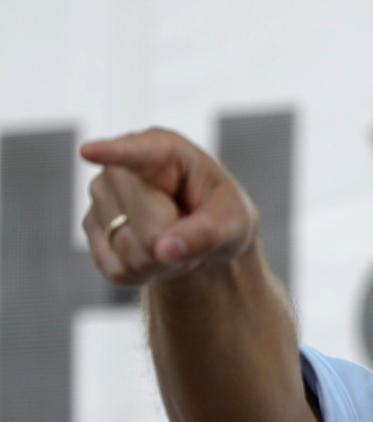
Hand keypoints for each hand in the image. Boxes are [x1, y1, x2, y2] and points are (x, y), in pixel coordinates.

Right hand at [80, 127, 258, 285]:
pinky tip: (156, 252)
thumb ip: (207, 233)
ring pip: (131, 252)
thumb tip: (164, 250)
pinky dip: (145, 273)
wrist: (204, 231)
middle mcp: (121, 167)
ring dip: (163, 261)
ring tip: (175, 238)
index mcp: (163, 149)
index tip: (90, 152)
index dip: (113, 153)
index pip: (135, 152)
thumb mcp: (233, 221)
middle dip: (175, 242)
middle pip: (147, 227)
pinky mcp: (92, 228)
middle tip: (191, 230)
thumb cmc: (221, 214)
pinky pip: (118, 269)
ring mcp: (100, 196)